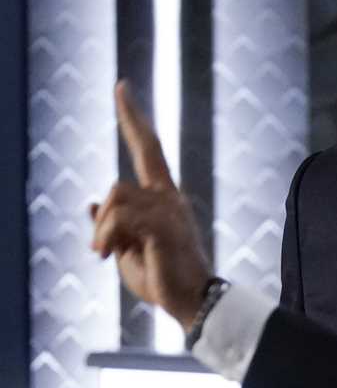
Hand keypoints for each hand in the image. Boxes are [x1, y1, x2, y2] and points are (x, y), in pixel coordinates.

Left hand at [89, 81, 211, 329]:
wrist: (191, 301)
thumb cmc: (162, 278)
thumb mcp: (127, 248)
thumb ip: (114, 225)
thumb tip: (93, 204)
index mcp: (162, 198)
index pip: (148, 148)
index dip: (133, 117)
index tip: (122, 86)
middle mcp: (168, 197)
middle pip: (120, 179)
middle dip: (117, 167)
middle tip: (113, 162)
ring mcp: (168, 210)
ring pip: (114, 199)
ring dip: (101, 232)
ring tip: (105, 255)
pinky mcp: (164, 226)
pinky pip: (119, 218)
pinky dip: (106, 238)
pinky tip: (108, 257)